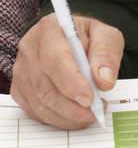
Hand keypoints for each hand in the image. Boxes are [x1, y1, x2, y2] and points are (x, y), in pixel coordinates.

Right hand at [11, 14, 123, 128]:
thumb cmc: (88, 36)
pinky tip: (75, 115)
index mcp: (50, 28)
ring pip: (39, 102)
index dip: (71, 82)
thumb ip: (106, 54)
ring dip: (66, 115)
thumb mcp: (106, 35)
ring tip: (90, 114)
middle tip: (95, 113)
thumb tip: (104, 81)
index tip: (89, 98)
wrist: (74, 39)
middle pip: (44, 85)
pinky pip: (35, 112)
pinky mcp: (20, 90)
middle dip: (71, 105)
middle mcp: (30, 49)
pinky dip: (57, 118)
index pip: (55, 59)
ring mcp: (22, 70)